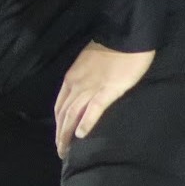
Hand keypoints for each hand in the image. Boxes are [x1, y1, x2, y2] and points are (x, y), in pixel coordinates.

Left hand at [54, 41, 153, 157]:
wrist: (125, 35)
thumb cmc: (112, 48)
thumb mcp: (90, 64)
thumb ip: (85, 79)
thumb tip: (84, 93)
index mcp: (72, 78)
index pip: (60, 105)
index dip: (58, 122)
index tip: (59, 136)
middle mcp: (76, 84)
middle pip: (63, 113)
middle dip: (60, 133)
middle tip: (61, 150)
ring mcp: (91, 87)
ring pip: (72, 114)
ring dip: (67, 134)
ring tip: (66, 150)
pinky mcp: (108, 90)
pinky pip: (93, 109)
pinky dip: (85, 123)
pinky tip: (82, 135)